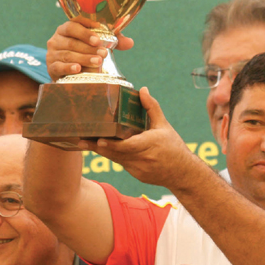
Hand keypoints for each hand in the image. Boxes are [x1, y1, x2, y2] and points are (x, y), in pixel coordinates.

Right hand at [46, 17, 133, 81]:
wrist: (67, 72)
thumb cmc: (84, 52)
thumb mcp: (97, 44)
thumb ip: (114, 40)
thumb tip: (130, 42)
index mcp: (66, 29)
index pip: (73, 25)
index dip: (86, 30)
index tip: (99, 38)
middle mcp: (56, 39)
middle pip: (72, 41)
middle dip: (89, 47)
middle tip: (104, 53)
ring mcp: (52, 53)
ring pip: (68, 54)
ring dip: (83, 58)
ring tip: (97, 62)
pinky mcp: (51, 67)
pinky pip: (59, 66)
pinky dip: (69, 67)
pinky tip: (78, 69)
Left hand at [81, 87, 199, 188]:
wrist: (183, 173)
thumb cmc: (173, 147)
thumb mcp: (164, 126)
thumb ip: (152, 108)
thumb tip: (142, 90)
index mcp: (149, 144)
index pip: (127, 146)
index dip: (112, 145)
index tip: (98, 141)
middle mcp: (142, 159)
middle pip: (115, 154)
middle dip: (97, 147)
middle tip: (81, 140)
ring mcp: (138, 169)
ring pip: (115, 159)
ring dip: (101, 152)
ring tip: (85, 143)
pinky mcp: (136, 174)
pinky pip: (121, 164)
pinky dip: (112, 156)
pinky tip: (101, 149)